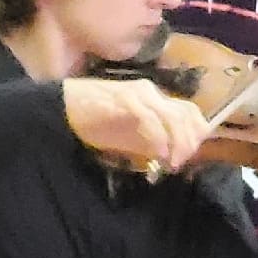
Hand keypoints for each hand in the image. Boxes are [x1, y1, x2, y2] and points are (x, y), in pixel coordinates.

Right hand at [62, 78, 209, 171]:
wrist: (63, 107)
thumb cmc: (95, 121)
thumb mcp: (130, 135)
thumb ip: (152, 141)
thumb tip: (172, 156)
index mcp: (154, 99)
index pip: (190, 113)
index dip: (195, 136)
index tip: (187, 158)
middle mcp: (151, 93)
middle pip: (188, 115)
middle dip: (189, 143)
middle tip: (178, 164)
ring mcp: (139, 94)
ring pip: (174, 116)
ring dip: (177, 143)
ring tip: (170, 162)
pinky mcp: (125, 99)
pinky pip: (150, 118)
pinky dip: (158, 138)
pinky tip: (156, 153)